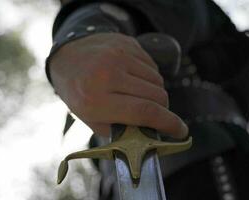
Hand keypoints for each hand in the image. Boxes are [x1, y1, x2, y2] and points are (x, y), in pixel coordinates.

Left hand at [49, 33, 187, 137]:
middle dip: (162, 109)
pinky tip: (134, 79)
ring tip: (138, 94)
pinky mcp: (126, 44)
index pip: (144, 112)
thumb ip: (121, 130)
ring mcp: (118, 55)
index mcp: (96, 99)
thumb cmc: (79, 94)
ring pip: (158, 80)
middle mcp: (108, 74)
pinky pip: (152, 65)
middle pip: (156, 96)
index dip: (168, 124)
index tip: (181, 131)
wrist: (67, 57)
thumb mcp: (92, 119)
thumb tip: (153, 134)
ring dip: (155, 92)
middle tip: (154, 114)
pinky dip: (149, 77)